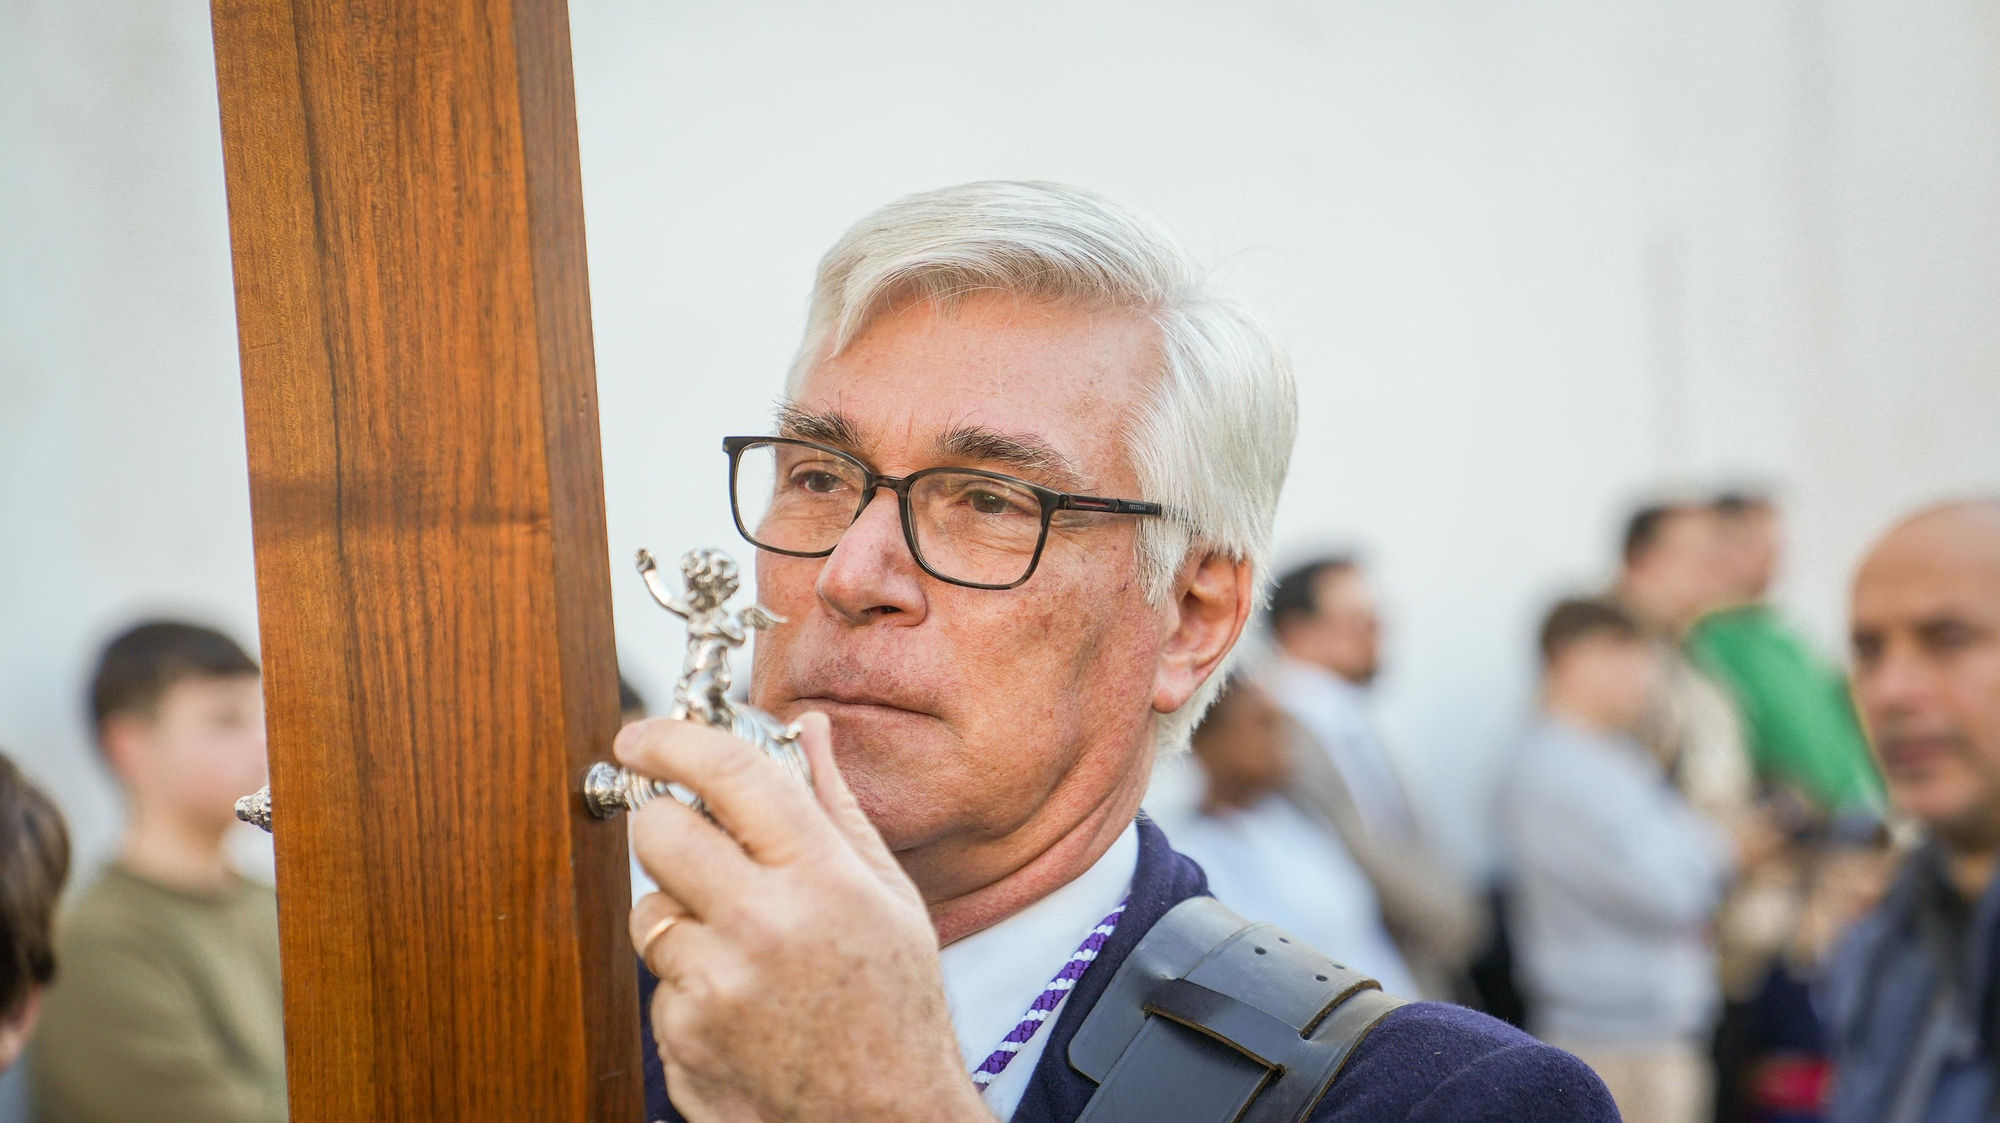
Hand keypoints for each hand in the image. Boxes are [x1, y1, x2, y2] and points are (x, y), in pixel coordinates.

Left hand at [617, 713, 994, 1122]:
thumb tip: (809, 729)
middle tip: (695, 840)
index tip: (644, 734)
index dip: (672, 739)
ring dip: (681, 917)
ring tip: (745, 947)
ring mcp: (714, 990)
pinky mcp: (681, 1042)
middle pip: (657, 832)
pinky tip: (743, 1004)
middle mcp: (761, 927)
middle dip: (667, 824)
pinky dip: (688, 986)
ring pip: (649, 911)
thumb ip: (835, 806)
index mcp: (820, 878)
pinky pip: (657, 984)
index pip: (728, 773)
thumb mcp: (889, 896)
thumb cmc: (897, 1007)